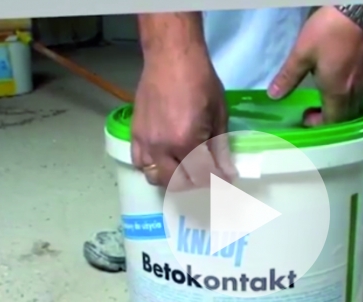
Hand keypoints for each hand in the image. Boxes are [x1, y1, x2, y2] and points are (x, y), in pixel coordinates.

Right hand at [131, 51, 236, 189]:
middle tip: (207, 174)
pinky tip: (164, 158)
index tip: (225, 179)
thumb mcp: (218, 115)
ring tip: (184, 168)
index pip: (202, 176)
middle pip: (177, 182)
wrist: (171, 57)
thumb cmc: (201, 81)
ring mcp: (145, 142)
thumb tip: (227, 172)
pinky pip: (139, 162)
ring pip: (154, 177)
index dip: (216, 181)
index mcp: (186, 143)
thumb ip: (220, 147)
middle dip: (195, 183)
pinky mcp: (135, 133)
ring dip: (171, 178)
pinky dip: (152, 167)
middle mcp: (162, 148)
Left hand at [269, 5, 362, 124]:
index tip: (306, 117)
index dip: (318, 125)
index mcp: (337, 93)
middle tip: (312, 111)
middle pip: (344, 117)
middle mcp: (354, 92)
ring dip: (338, 108)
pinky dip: (347, 96)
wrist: (359, 11)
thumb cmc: (328, 33)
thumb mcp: (302, 54)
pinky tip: (338, 84)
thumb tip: (273, 96)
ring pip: (353, 105)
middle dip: (328, 118)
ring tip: (324, 98)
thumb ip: (288, 77)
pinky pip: (359, 93)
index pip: (332, 122)